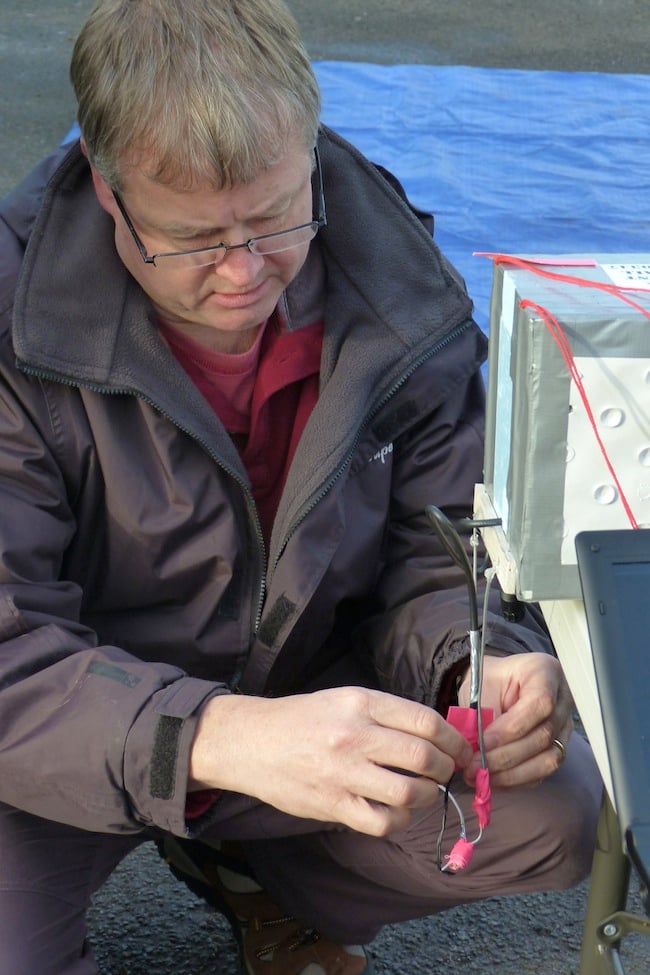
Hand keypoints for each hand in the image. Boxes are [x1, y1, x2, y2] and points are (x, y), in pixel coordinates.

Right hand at [189, 686, 473, 835]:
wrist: (250, 742)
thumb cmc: (301, 719)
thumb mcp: (342, 699)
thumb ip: (384, 714)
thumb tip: (434, 736)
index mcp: (360, 702)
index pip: (425, 721)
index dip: (454, 739)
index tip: (461, 750)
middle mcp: (354, 734)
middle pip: (424, 757)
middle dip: (447, 769)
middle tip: (447, 773)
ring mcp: (343, 772)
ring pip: (409, 793)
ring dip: (427, 797)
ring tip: (424, 793)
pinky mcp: (332, 804)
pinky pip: (382, 822)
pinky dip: (399, 821)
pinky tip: (397, 812)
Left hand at [460, 652, 573, 787]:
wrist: (499, 684)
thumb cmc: (490, 680)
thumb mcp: (482, 686)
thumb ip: (483, 714)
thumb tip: (478, 750)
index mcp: (545, 673)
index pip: (541, 703)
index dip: (511, 728)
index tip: (483, 741)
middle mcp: (563, 699)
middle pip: (544, 735)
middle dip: (506, 756)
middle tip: (475, 765)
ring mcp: (564, 726)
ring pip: (549, 759)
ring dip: (512, 774)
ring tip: (482, 776)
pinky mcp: (558, 747)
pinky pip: (544, 771)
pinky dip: (517, 779)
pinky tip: (494, 779)